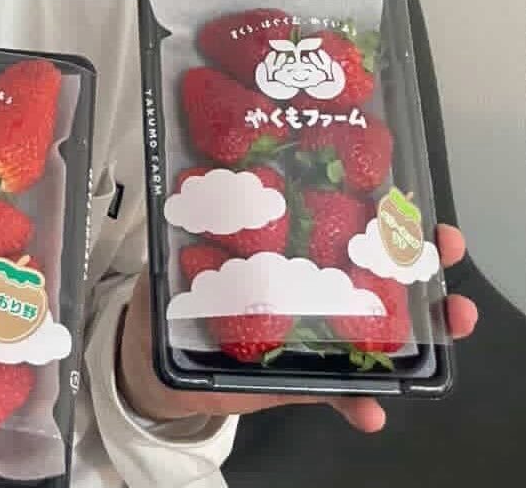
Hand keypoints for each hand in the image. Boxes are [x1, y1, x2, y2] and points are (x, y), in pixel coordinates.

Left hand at [117, 224, 478, 432]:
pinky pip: (341, 390)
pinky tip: (371, 411)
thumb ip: (188, 237)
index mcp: (276, 247)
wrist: (155, 363)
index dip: (367, 204)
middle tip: (444, 245)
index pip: (330, 219)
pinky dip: (358, 402)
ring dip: (419, 326)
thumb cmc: (170, 298)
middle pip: (368, 266)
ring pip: (375, 326)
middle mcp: (302, 284)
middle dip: (415, 254)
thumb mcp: (176, 261)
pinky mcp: (304, 377)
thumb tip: (194, 203)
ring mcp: (310, 330)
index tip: (407, 194)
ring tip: (450, 320)